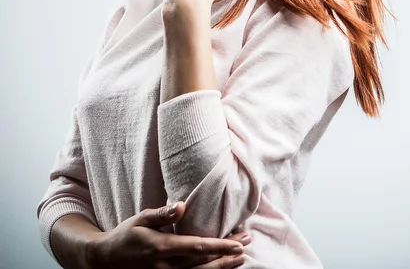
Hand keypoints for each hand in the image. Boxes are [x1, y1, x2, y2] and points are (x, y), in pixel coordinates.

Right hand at [88, 201, 249, 268]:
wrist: (104, 260)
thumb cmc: (125, 235)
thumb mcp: (141, 219)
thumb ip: (162, 213)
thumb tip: (182, 205)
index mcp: (162, 247)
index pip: (197, 247)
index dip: (220, 246)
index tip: (238, 243)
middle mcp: (166, 266)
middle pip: (203, 263)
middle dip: (227, 255)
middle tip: (246, 245)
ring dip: (222, 267)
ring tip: (240, 259)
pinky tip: (220, 268)